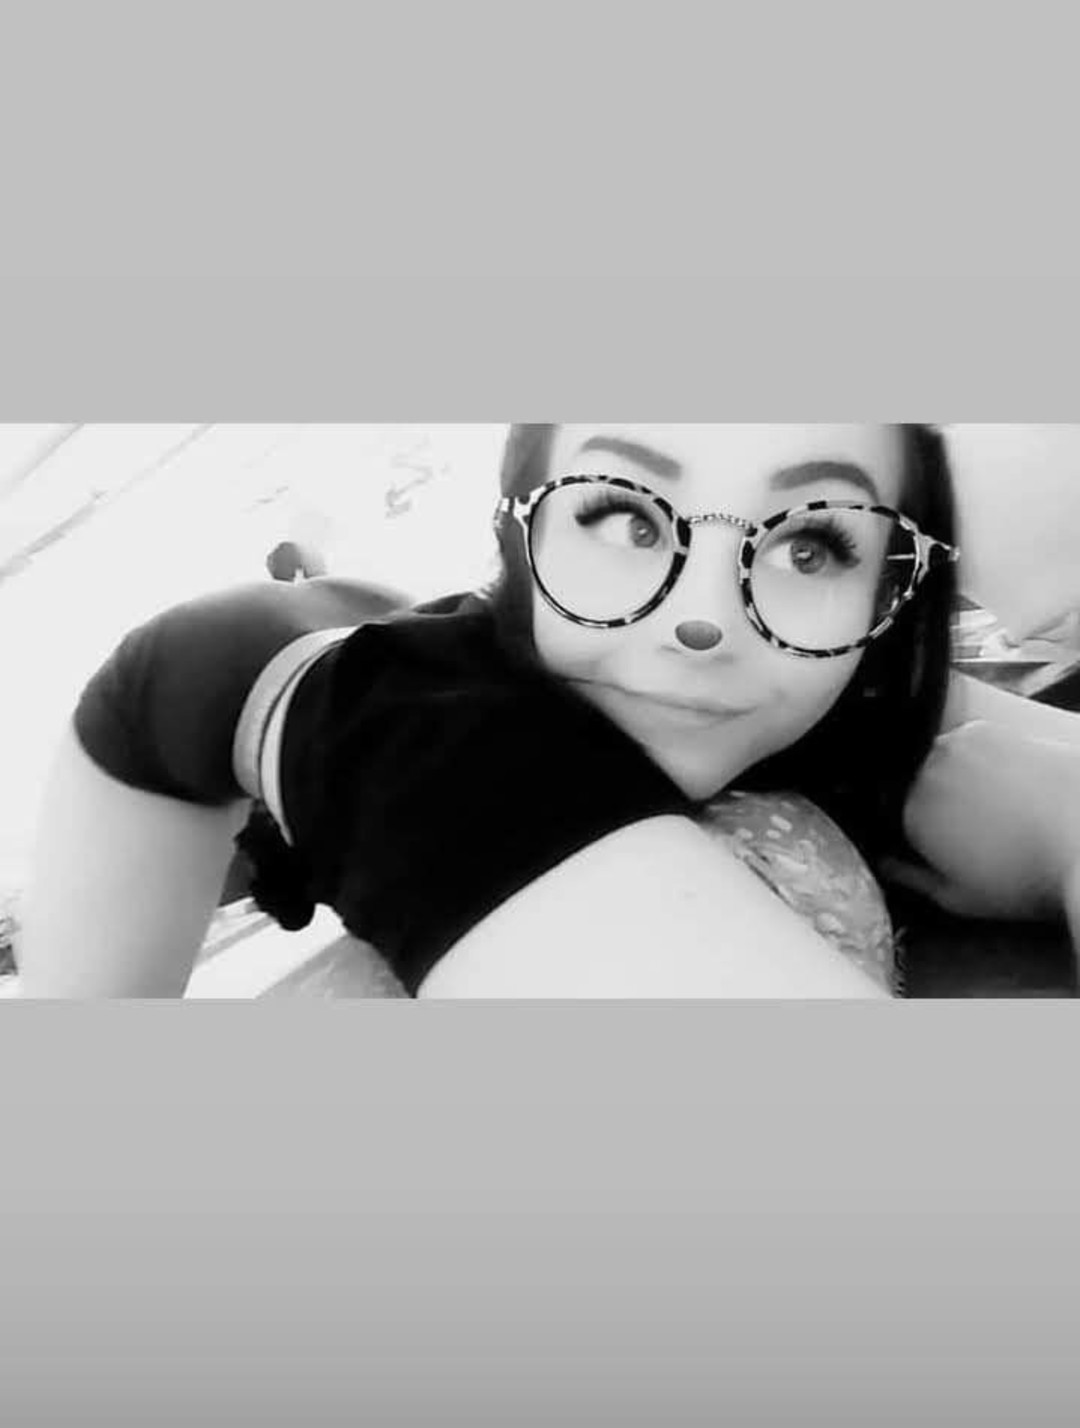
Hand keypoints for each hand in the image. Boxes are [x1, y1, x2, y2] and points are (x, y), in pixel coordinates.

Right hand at [880, 720, 1079, 921]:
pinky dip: (974, 760)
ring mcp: (951, 745)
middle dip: (928, 805)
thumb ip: (911, 879)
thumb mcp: (961, 898)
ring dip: (948, 780)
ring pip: (933, 764)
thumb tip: (883, 863)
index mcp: (907, 814)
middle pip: (907, 787)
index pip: (887, 818)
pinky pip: (962, 745)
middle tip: (966, 829)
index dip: (908, 833)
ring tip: (988, 807)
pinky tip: (1001, 784)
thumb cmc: (1027, 874)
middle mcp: (920, 773)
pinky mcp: (984, 730)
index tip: (933, 845)